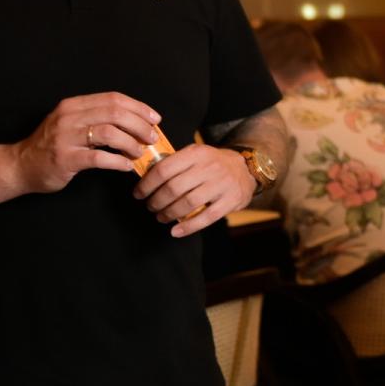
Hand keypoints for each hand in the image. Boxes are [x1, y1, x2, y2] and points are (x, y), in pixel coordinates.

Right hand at [13, 92, 160, 193]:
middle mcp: (69, 117)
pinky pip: (98, 158)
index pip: (113, 99)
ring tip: (139, 152)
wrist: (20, 165)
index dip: (138, 108)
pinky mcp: (65, 158)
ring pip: (109, 133)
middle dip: (139, 125)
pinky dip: (118, 162)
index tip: (154, 119)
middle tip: (151, 137)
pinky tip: (126, 166)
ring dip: (130, 143)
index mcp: (74, 105)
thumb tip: (136, 123)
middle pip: (114, 113)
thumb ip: (97, 120)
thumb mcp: (72, 124)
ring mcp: (65, 138)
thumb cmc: (53, 146)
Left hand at [134, 143, 254, 236]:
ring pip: (188, 203)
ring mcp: (221, 184)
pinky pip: (206, 217)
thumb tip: (145, 179)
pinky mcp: (231, 200)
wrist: (246, 169)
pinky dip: (188, 227)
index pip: (164, 169)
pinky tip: (176, 231)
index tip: (138, 193)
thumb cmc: (213, 164)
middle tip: (150, 207)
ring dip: (169, 214)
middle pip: (174, 188)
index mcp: (196, 153)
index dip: (147, 184)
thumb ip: (174, 163)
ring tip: (161, 217)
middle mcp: (209, 167)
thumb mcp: (195, 155)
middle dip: (156, 201)